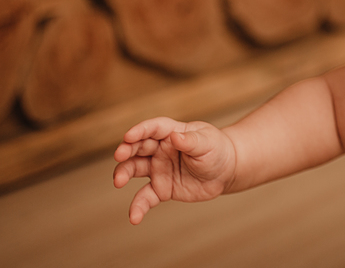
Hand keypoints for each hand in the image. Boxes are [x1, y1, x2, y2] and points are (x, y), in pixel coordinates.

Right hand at [113, 117, 236, 223]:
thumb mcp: (208, 143)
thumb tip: (175, 136)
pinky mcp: (161, 189)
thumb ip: (191, 141)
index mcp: (172, 133)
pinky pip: (146, 197)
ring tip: (118, 181)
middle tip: (119, 156)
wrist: (225, 172)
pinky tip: (134, 217)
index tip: (129, 135)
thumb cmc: (216, 150)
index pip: (153, 128)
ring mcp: (159, 169)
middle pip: (138, 147)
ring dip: (123, 173)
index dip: (140, 130)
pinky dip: (138, 207)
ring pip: (134, 169)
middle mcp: (161, 150)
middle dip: (126, 150)